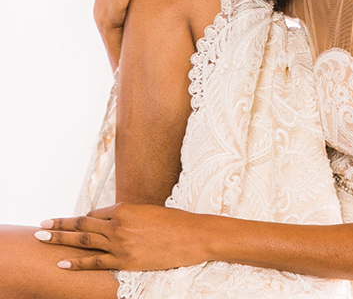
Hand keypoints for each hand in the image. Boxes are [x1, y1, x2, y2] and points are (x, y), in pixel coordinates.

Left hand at [34, 203, 208, 271]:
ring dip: (60, 240)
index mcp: (124, 208)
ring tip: (42, 238)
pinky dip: (77, 263)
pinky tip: (62, 263)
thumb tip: (113, 221)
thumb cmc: (173, 222)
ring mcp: (120, 243)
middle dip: (59, 226)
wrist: (191, 236)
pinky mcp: (125, 261)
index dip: (82, 220)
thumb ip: (127, 216)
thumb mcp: (147, 211)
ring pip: (83, 241)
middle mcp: (118, 224)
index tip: (68, 222)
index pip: (95, 214)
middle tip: (41, 225)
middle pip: (81, 225)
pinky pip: (96, 262)